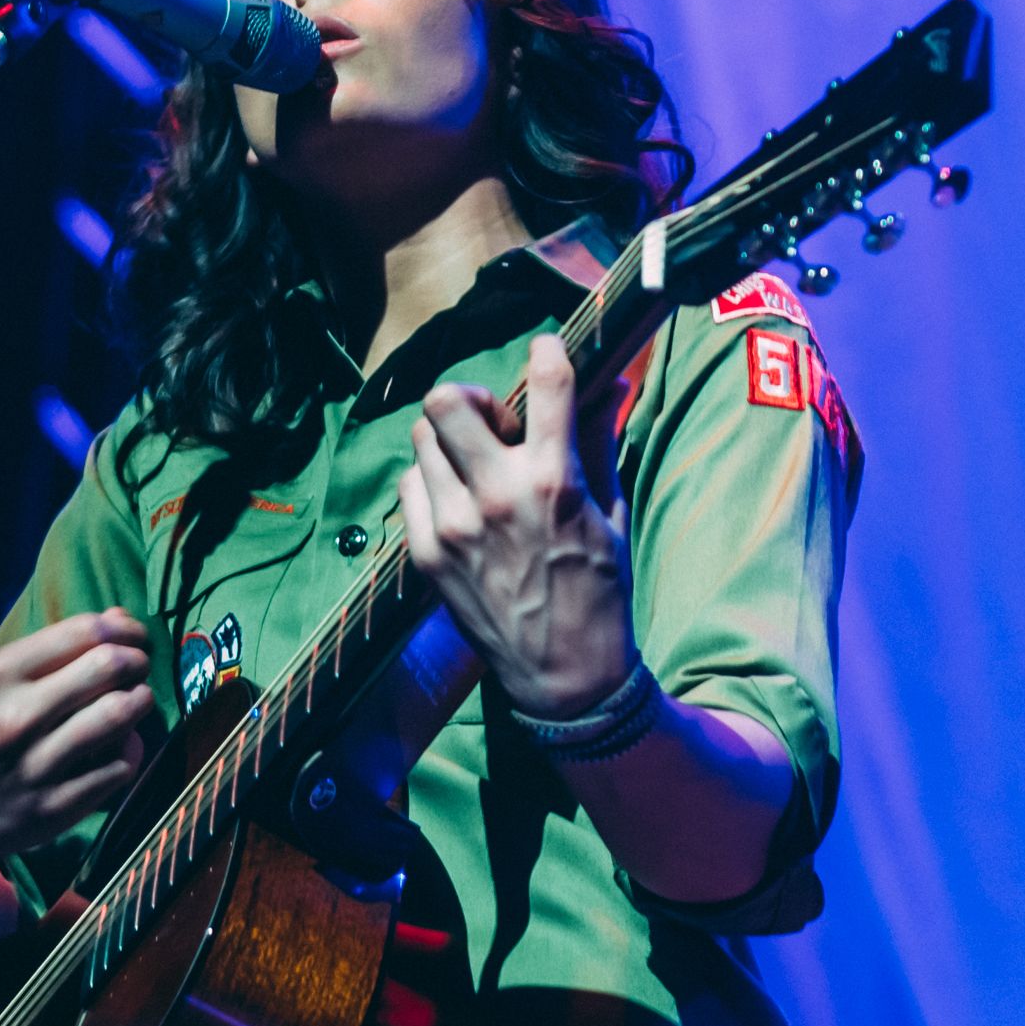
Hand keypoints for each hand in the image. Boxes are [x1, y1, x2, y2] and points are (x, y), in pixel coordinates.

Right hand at [0, 608, 152, 863]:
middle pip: (107, 668)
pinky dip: (131, 750)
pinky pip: (118, 768)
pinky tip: (122, 744)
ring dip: (140, 702)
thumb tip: (119, 618)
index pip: (83, 632)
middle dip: (137, 661)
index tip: (133, 637)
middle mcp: (14, 718)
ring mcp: (34, 767)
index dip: (123, 629)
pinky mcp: (53, 809)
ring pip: (117, 716)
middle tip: (139, 667)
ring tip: (137, 699)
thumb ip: (55, 648)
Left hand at [398, 333, 635, 719]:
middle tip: (492, 422)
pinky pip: (409, 486)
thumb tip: (615, 381)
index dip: (548, 351)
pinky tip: (457, 501)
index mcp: (555, 483)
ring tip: (474, 466)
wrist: (565, 678)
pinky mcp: (427, 554)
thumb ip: (601, 440)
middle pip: (446, 401)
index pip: (547, 384)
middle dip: (469, 398)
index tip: (548, 348)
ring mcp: (454, 526)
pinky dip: (430, 481)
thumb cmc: (599, 592)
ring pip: (421, 439)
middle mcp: (497, 497)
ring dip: (448, 440)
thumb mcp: (611, 513)